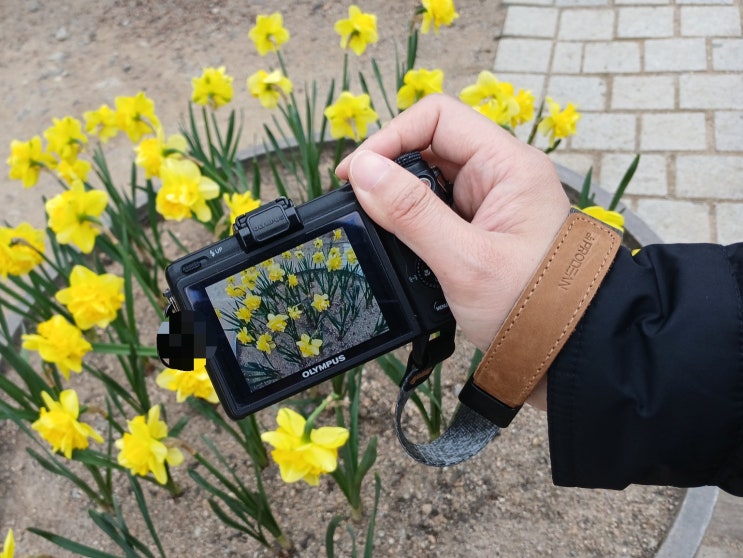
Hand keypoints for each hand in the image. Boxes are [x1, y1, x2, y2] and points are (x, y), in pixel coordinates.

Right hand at [336, 95, 569, 354]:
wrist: (564, 352)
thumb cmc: (533, 307)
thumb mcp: (465, 261)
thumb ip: (411, 213)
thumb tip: (363, 170)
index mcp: (509, 166)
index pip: (438, 118)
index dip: (390, 137)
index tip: (357, 173)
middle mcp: (500, 175)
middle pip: (429, 145)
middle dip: (389, 170)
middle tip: (360, 202)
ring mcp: (490, 202)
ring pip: (428, 179)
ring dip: (398, 198)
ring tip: (376, 226)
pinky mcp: (480, 228)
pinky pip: (435, 209)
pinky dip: (411, 222)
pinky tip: (398, 243)